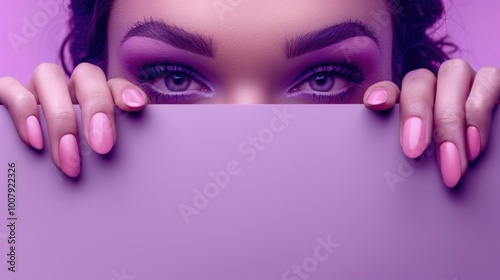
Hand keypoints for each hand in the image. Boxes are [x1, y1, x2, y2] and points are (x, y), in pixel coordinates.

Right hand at [0, 63, 147, 177]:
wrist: (13, 183)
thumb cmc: (64, 171)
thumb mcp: (90, 164)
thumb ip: (106, 161)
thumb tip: (124, 184)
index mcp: (93, 100)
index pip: (114, 84)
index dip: (126, 90)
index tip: (136, 106)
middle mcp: (66, 90)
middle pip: (86, 75)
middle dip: (97, 106)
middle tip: (102, 146)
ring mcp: (35, 90)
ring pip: (48, 74)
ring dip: (62, 116)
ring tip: (68, 156)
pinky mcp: (4, 97)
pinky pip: (10, 88)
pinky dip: (24, 111)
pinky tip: (34, 139)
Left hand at [363, 58, 499, 187]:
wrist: (498, 173)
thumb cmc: (455, 167)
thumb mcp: (429, 162)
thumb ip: (414, 156)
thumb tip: (400, 173)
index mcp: (412, 103)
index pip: (388, 89)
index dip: (381, 92)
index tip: (375, 105)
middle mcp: (437, 85)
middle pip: (419, 80)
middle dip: (417, 113)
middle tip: (415, 151)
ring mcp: (467, 80)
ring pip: (454, 72)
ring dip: (450, 117)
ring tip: (453, 160)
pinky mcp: (495, 85)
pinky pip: (491, 78)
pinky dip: (480, 110)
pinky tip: (476, 143)